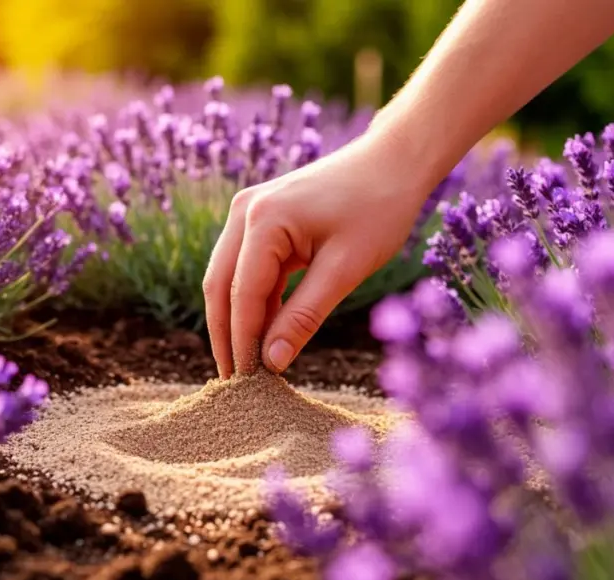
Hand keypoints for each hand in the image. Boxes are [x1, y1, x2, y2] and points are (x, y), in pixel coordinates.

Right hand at [203, 132, 429, 377]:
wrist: (393, 162)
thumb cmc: (378, 209)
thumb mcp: (345, 269)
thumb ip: (303, 316)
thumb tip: (272, 361)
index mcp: (262, 220)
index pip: (242, 294)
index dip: (242, 342)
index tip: (247, 382)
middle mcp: (244, 212)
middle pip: (220, 286)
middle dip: (226, 335)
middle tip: (235, 383)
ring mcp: (249, 212)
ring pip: (228, 278)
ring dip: (237, 320)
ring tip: (248, 364)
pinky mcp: (262, 219)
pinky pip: (248, 268)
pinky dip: (255, 300)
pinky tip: (265, 332)